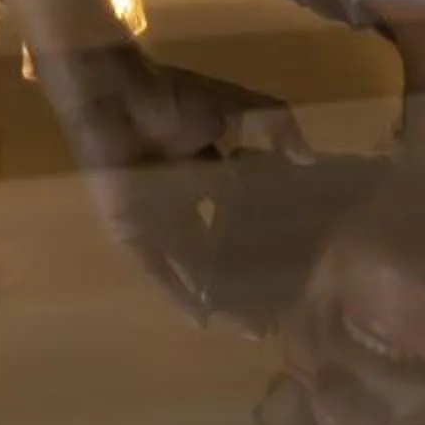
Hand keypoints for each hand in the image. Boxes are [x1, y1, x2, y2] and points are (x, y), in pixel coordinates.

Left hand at [28, 42, 313, 318]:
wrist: (115, 96)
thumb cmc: (172, 98)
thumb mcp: (233, 106)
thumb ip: (274, 126)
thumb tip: (310, 157)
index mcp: (207, 173)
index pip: (240, 216)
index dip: (264, 241)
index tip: (295, 269)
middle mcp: (184, 204)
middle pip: (219, 252)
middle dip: (246, 282)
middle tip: (278, 314)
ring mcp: (157, 222)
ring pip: (194, 269)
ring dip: (221, 297)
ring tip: (253, 328)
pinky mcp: (133, 236)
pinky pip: (158, 273)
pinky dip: (178, 296)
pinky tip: (203, 321)